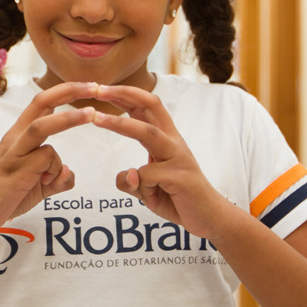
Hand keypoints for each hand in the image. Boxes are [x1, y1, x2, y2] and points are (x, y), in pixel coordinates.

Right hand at [0, 82, 97, 241]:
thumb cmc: (4, 196)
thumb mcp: (37, 186)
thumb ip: (56, 178)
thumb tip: (69, 173)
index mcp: (20, 136)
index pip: (43, 103)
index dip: (66, 92)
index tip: (89, 87)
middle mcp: (15, 138)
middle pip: (41, 102)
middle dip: (70, 90)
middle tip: (96, 85)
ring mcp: (14, 152)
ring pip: (42, 125)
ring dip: (69, 118)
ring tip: (91, 114)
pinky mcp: (15, 169)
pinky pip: (45, 159)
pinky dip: (56, 170)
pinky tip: (47, 184)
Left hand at [90, 84, 232, 239]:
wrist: (210, 217)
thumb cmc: (177, 198)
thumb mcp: (148, 190)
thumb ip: (133, 182)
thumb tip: (126, 174)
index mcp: (166, 138)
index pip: (146, 107)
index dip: (124, 95)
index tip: (101, 89)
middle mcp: (173, 141)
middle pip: (151, 105)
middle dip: (124, 93)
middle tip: (98, 89)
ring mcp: (178, 156)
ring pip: (147, 132)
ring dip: (119, 123)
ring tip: (96, 119)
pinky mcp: (180, 176)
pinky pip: (148, 175)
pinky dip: (138, 184)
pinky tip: (148, 195)